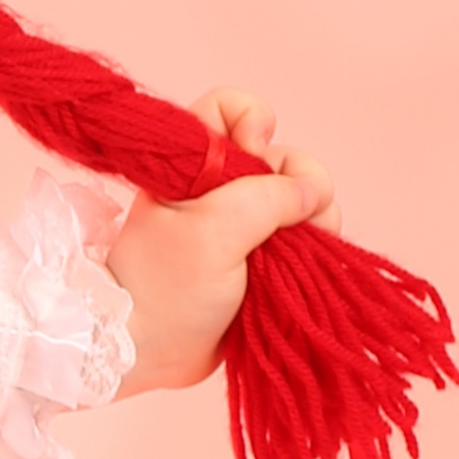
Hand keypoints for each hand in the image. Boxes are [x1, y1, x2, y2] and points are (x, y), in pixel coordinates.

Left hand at [104, 95, 335, 393]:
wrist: (145, 350)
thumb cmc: (165, 285)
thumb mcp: (214, 230)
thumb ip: (268, 197)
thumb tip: (311, 192)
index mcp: (193, 162)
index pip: (233, 108)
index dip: (255, 121)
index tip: (256, 155)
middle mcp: (220, 185)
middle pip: (282, 157)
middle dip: (300, 182)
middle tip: (289, 222)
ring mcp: (242, 223)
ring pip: (300, 198)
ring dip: (313, 219)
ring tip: (298, 252)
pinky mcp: (260, 258)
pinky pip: (303, 237)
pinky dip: (312, 246)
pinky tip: (306, 264)